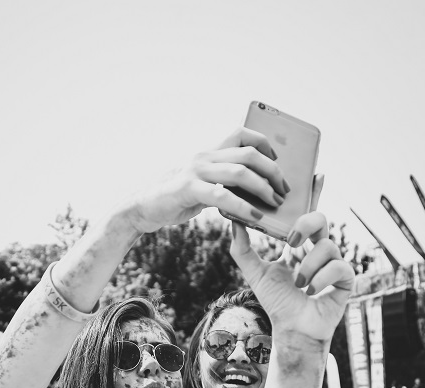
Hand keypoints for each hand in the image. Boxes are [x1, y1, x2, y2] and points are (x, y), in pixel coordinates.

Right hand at [128, 127, 288, 233]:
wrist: (140, 208)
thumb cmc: (172, 199)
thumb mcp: (199, 185)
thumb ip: (219, 183)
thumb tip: (246, 191)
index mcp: (208, 152)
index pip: (242, 133)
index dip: (264, 143)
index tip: (277, 162)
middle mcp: (204, 156)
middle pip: (249, 153)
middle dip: (273, 171)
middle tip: (284, 189)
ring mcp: (196, 171)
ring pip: (240, 172)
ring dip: (263, 188)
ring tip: (275, 202)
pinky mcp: (189, 189)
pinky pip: (223, 196)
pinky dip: (244, 207)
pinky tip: (256, 216)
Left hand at [229, 212, 353, 342]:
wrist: (292, 329)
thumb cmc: (277, 303)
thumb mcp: (256, 274)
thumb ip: (242, 250)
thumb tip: (234, 222)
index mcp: (298, 248)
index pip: (303, 220)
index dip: (297, 219)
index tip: (285, 235)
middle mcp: (317, 252)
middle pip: (321, 219)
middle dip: (306, 226)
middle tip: (292, 243)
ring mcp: (333, 264)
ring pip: (327, 246)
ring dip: (307, 267)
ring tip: (299, 285)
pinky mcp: (346, 279)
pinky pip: (339, 267)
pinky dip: (321, 279)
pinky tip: (311, 292)